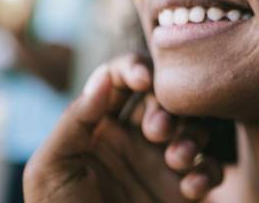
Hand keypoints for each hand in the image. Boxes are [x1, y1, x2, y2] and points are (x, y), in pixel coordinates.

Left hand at [24, 53, 222, 201]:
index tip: (143, 79)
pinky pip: (208, 167)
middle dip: (164, 107)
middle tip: (157, 132)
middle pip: (161, 97)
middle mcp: (132, 138)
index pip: (119, 79)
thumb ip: (74, 120)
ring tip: (178, 160)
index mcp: (97, 126)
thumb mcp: (50, 169)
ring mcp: (160, 163)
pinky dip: (207, 171)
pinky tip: (192, 188)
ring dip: (191, 135)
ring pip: (190, 127)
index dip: (133, 68)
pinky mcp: (183, 190)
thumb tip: (103, 77)